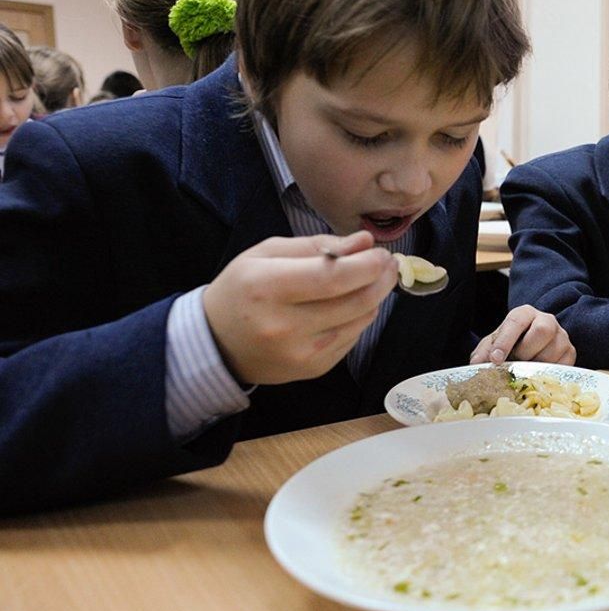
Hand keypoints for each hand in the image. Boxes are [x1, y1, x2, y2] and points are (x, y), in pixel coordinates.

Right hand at [203, 231, 397, 384]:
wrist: (217, 342)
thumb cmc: (243, 289)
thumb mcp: (267, 254)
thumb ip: (318, 245)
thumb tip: (364, 241)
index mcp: (266, 288)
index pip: (332, 277)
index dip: (366, 265)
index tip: (381, 252)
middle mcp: (284, 326)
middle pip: (354, 301)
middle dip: (381, 278)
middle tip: (389, 263)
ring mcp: (301, 353)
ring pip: (360, 320)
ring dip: (376, 297)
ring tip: (375, 279)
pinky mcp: (314, 369)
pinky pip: (352, 338)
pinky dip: (360, 317)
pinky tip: (353, 304)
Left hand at [471, 305, 575, 365]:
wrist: (530, 351)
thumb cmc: (510, 346)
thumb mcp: (493, 345)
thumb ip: (483, 352)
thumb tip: (477, 364)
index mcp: (525, 313)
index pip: (516, 321)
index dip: (505, 341)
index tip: (495, 359)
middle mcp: (546, 320)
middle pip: (543, 330)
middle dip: (526, 351)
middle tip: (514, 364)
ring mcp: (561, 336)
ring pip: (554, 350)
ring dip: (536, 366)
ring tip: (525, 371)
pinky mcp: (570, 352)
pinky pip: (562, 365)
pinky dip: (548, 374)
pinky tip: (538, 376)